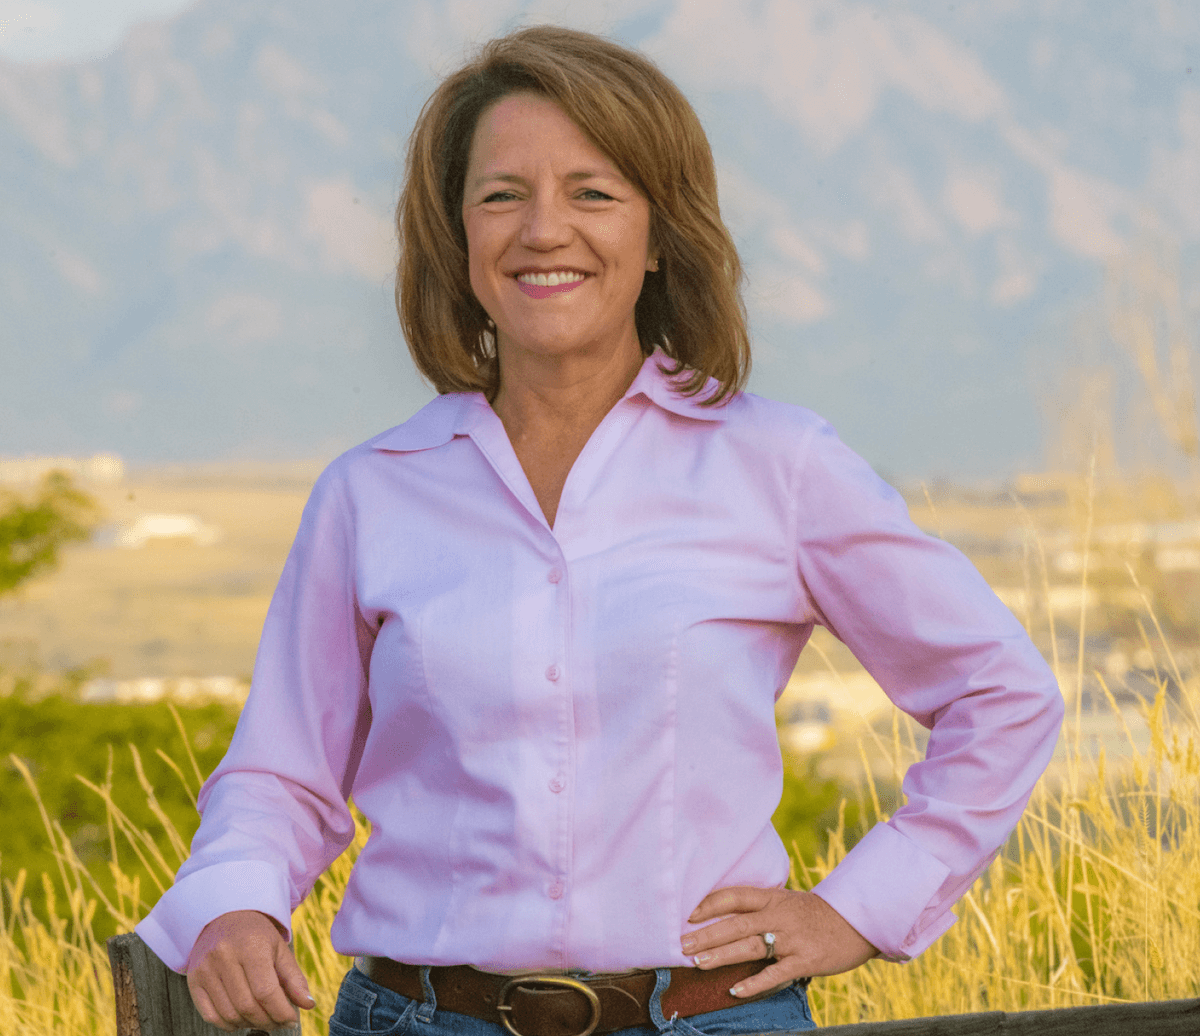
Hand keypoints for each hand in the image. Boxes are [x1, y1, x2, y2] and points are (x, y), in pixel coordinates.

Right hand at [186, 909, 313, 1031]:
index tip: (292, 1020)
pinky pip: (210, 1015)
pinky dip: (228, 1024)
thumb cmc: (255, 934)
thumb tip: (308, 1005)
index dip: (281, 1012)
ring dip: (249, 1024)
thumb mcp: (279, 949)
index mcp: (250, 945)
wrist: (224, 917)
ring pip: (229, 1014)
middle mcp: (224, 956)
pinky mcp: (194, 980)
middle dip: (268, 1020)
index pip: (266, 991)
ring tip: (263, 1019)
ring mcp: (206, 969)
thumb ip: (294, 978)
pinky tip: (242, 1019)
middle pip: (247, 1006)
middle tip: (279, 1022)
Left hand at [680, 886, 877, 998]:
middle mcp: (779, 915)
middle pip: (736, 923)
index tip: (688, 914)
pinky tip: (734, 990)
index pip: (735, 896)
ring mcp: (791, 938)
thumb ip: (761, 907)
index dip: (710, 904)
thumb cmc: (815, 913)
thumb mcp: (787, 901)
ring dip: (722, 955)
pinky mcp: (804, 960)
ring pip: (750, 946)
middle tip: (682, 945)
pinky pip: (775, 973)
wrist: (856, 921)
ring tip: (698, 963)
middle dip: (707, 934)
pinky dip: (754, 983)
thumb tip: (726, 916)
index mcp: (772, 898)